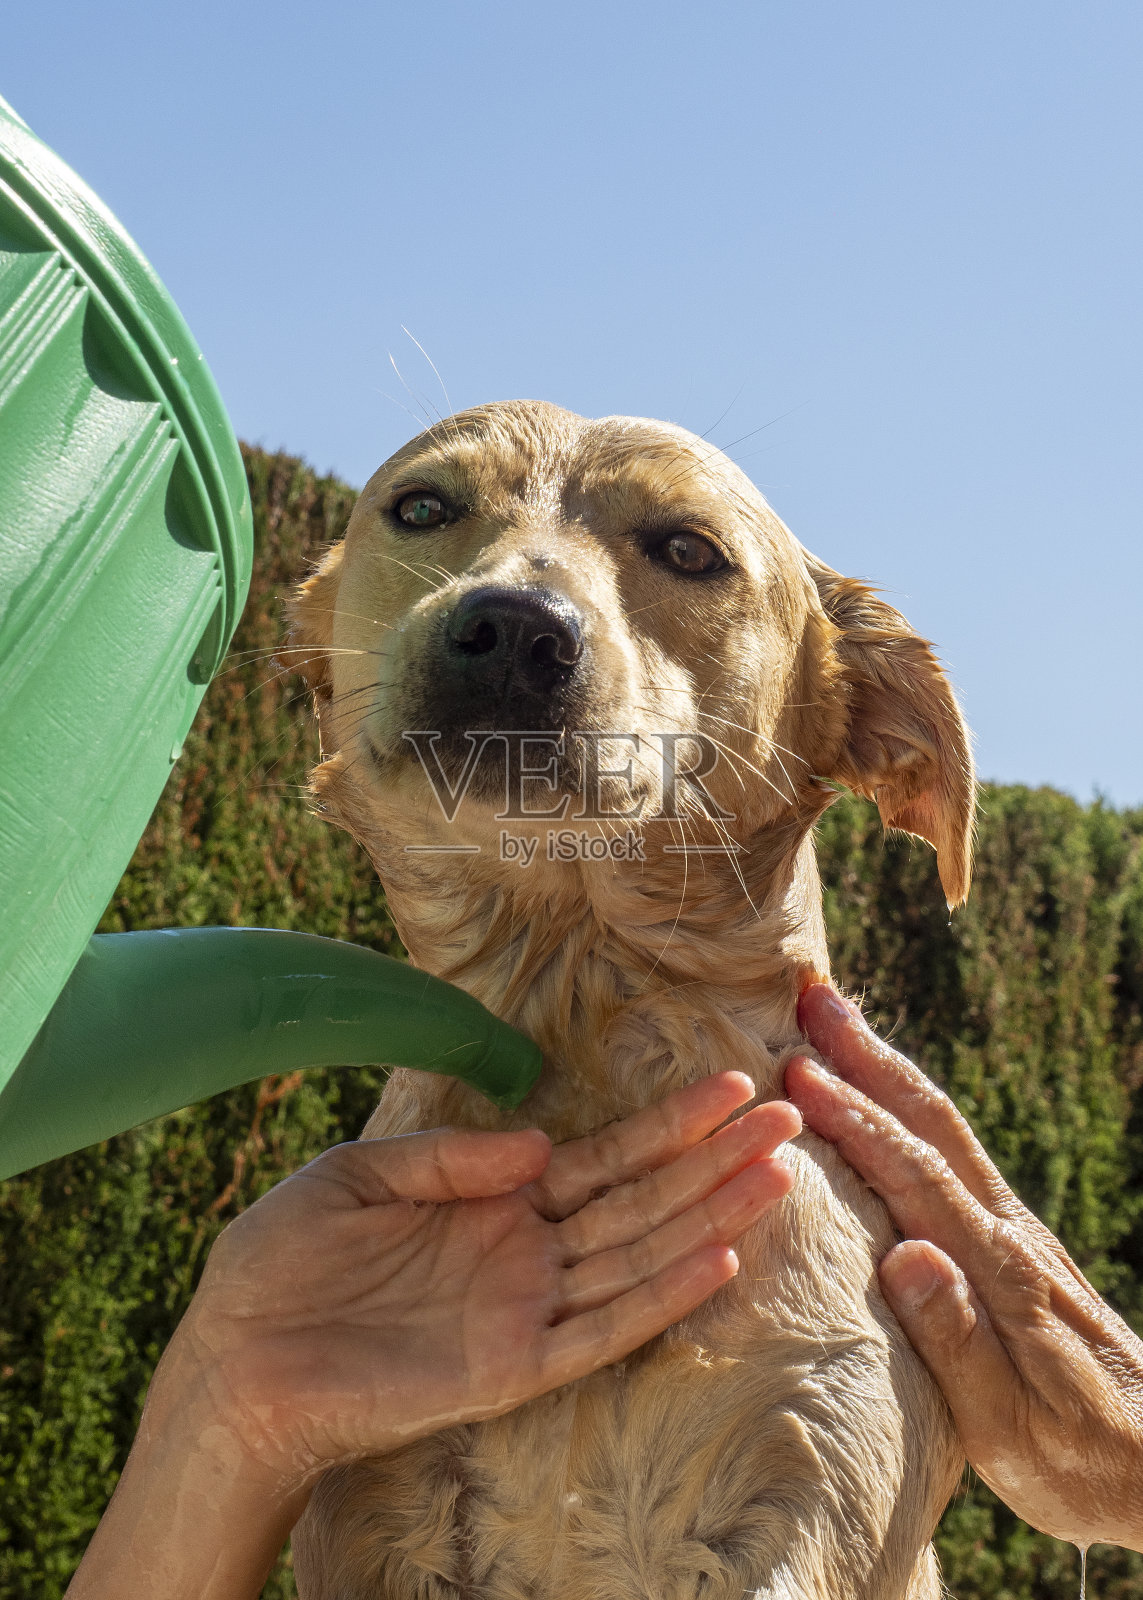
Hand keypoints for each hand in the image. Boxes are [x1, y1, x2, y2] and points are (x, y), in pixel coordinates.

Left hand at [68, 1073, 798, 1599]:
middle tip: (789, 1117)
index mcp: (494, 1201)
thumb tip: (542, 1142)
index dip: (669, 1124)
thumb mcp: (359, 1175)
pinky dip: (660, 1297)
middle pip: (641, 1200)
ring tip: (778, 1175)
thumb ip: (450, 1156)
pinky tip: (716, 1260)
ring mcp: (525, 1310)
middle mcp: (526, 1254)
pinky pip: (601, 1330)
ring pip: (638, 1256)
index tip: (732, 1085)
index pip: (604, 1157)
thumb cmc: (284, 1263)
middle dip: (715, 1160)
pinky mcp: (512, 1366)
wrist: (232, 1358)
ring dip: (710, 1217)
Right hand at [786, 983, 1142, 1553]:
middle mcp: (1008, 1233)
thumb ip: (956, 1342)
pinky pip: (950, 1152)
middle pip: (933, 1123)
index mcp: (1000, 1271)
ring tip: (837, 1019)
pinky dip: (906, 1106)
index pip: (917, 1176)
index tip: (798, 1072)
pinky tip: (882, 1097)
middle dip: (870, 1056)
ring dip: (887, 1067)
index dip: (856, 1120)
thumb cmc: (1079, 1460)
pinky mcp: (1013, 1243)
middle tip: (812, 997)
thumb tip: (906, 1255)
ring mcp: (1014, 1231)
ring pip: (943, 1127)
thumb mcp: (1010, 1429)